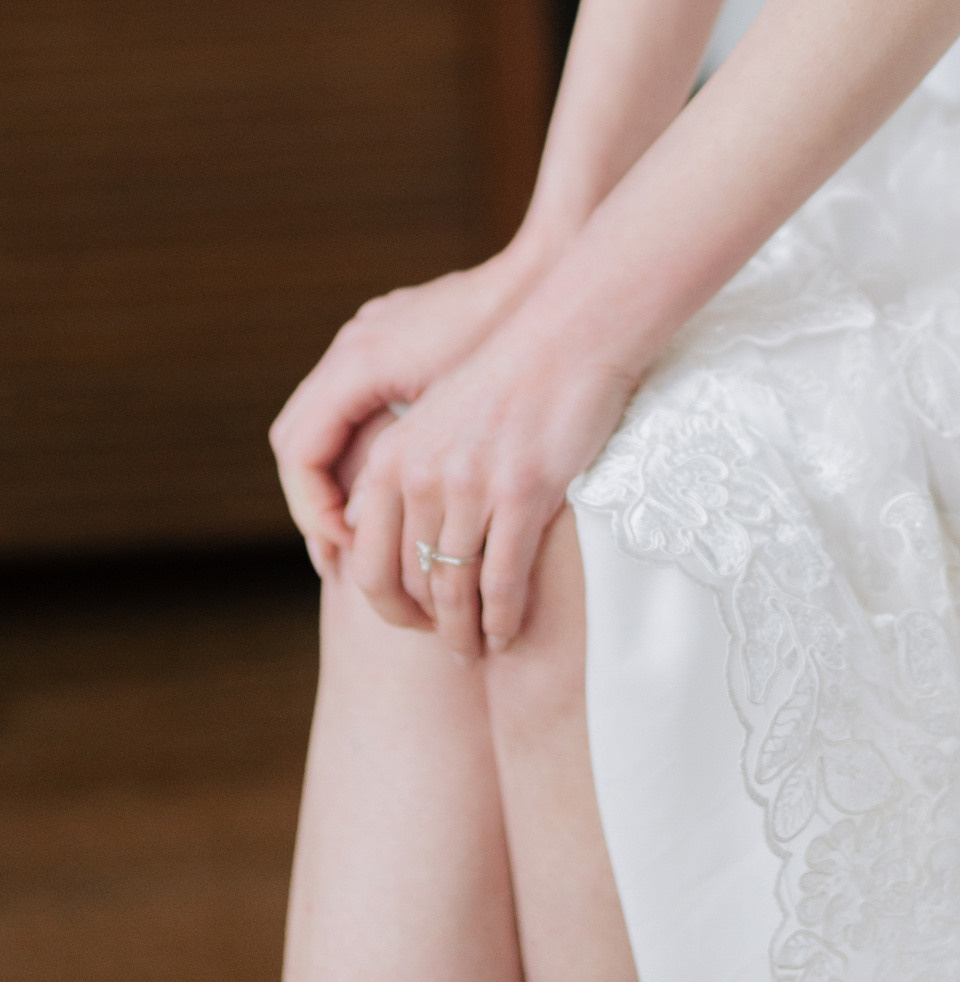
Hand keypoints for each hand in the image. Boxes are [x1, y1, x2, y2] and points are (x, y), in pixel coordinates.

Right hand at [269, 244, 556, 576]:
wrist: (543, 271)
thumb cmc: (507, 341)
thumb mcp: (453, 416)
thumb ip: (401, 465)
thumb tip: (363, 527)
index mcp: (357, 363)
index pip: (299, 452)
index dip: (313, 508)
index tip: (344, 547)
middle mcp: (350, 345)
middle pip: (296, 438)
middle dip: (313, 498)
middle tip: (339, 552)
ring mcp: (367, 336)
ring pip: (320, 421)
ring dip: (333, 475)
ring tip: (361, 531)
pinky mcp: (391, 338)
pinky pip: (349, 401)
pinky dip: (356, 445)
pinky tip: (392, 481)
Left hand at [344, 302, 639, 656]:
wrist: (569, 334)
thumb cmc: (508, 375)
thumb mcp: (432, 416)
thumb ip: (400, 472)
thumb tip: (370, 534)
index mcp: (392, 459)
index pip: (368, 563)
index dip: (389, 607)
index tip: (413, 620)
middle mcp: (422, 477)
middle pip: (410, 585)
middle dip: (426, 626)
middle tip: (448, 643)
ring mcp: (471, 487)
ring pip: (455, 591)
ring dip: (465, 632)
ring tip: (478, 648)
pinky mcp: (522, 494)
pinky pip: (503, 582)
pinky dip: (503, 619)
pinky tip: (509, 632)